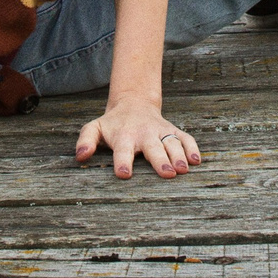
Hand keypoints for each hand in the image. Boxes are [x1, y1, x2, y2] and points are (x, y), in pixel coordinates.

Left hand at [74, 94, 201, 179]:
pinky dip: (192, 147)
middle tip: (167, 174)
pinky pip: (185, 137)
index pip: (122, 150)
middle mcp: (144, 133)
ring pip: (172, 142)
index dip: (123, 161)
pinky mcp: (173, 131)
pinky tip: (197, 160)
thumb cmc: (112, 124)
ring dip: (179, 155)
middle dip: (160, 160)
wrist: (133, 104)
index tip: (124, 173)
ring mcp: (161, 131)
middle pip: (153, 147)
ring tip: (183, 169)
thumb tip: (80, 156)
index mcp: (124, 136)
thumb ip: (85, 140)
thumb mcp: (94, 128)